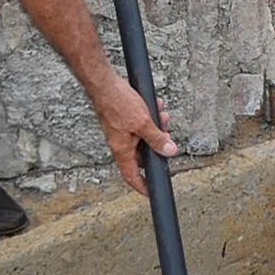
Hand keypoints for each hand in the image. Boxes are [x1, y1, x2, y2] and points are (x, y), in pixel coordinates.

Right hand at [91, 74, 176, 194]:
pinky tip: (156, 106)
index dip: (142, 186)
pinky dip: (151, 116)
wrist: (105, 83)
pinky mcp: (124, 120)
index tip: (152, 191)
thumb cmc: (118, 102)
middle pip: (143, 153)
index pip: (131, 176)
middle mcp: (121, 143)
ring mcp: (122, 131)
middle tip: (168, 136)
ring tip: (163, 116)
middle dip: (158, 144)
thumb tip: (170, 151)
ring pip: (145, 135)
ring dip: (157, 127)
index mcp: (122, 149)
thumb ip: (157, 138)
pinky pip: (142, 123)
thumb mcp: (144, 123)